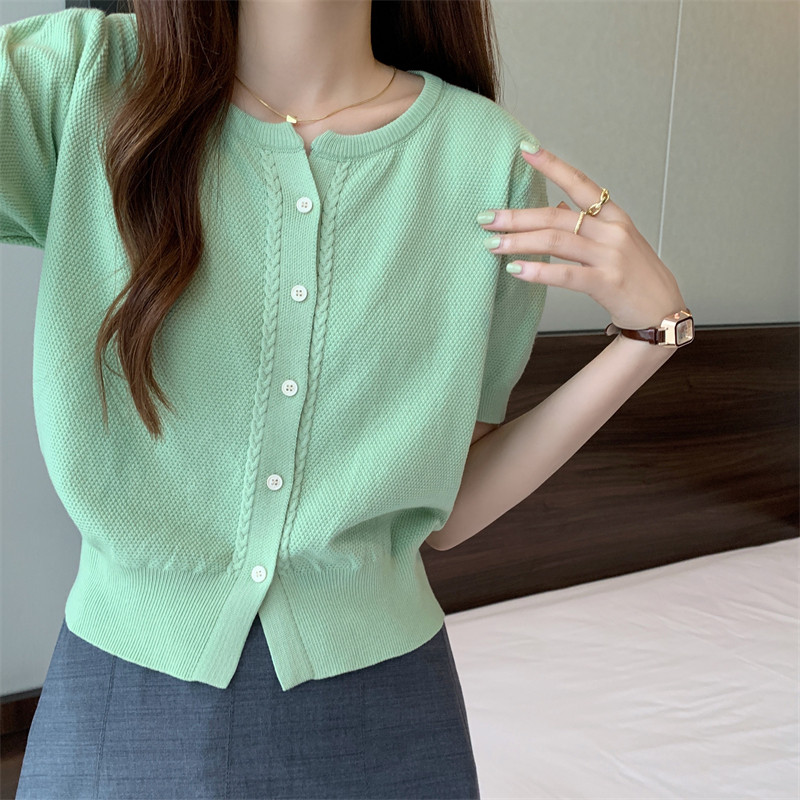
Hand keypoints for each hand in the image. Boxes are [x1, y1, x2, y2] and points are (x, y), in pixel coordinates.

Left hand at [479, 144, 687, 330]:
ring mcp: (610, 256)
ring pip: (556, 242)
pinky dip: (538, 271)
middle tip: (486, 218)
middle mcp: (612, 231)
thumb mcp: (614, 242)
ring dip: (519, 242)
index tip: (524, 150)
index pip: (579, 182)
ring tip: (492, 244)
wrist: (663, 311)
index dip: (552, 165)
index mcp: (613, 216)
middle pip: (556, 216)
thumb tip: (557, 208)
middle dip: (517, 217)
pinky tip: (516, 270)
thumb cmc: (635, 275)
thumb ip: (586, 225)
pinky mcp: (607, 283)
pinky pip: (566, 274)